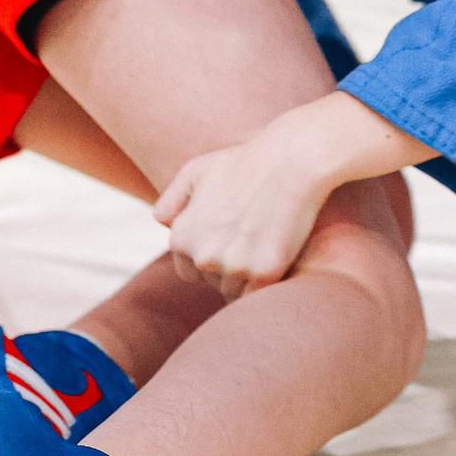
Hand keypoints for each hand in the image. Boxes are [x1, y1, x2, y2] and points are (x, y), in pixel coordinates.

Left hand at [152, 137, 328, 300]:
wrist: (291, 160)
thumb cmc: (246, 162)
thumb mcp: (195, 171)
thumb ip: (171, 201)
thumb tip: (164, 226)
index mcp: (181, 238)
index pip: (189, 272)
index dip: (213, 258)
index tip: (233, 240)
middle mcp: (202, 257)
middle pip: (214, 284)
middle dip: (229, 269)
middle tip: (252, 238)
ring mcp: (232, 267)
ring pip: (236, 292)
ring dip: (249, 278)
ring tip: (266, 243)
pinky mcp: (264, 272)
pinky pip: (259, 295)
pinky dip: (267, 284)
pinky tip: (278, 256)